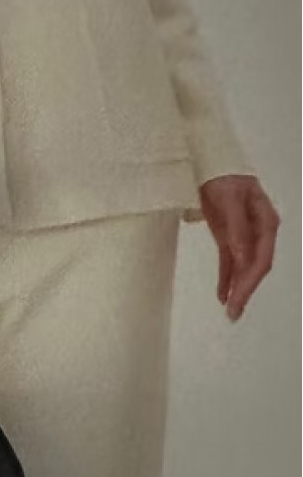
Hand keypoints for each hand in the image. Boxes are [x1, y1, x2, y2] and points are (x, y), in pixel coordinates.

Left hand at [200, 175, 280, 321]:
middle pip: (254, 267)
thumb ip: (237, 230)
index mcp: (265, 222)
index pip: (261, 259)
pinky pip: (230, 262)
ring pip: (243, 267)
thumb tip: (243, 258)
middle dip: (245, 291)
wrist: (210, 161)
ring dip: (237, 288)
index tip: (238, 301)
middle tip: (233, 314)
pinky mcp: (229, 236)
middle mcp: (258, 231)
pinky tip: (222, 295)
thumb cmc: (223, 177)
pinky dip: (226, 278)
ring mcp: (244, 235)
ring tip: (230, 311)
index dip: (250, 283)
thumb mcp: (229, 202)